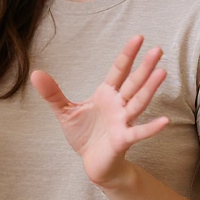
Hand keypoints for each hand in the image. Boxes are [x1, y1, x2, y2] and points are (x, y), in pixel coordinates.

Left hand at [30, 35, 169, 188]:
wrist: (92, 162)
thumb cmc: (84, 134)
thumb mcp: (65, 111)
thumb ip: (52, 93)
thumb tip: (35, 73)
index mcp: (107, 94)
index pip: (119, 70)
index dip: (128, 55)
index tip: (139, 37)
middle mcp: (119, 105)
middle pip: (133, 82)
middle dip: (145, 67)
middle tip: (158, 49)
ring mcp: (123, 121)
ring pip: (138, 102)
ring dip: (149, 88)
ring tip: (162, 72)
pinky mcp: (123, 139)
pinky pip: (138, 133)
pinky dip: (151, 128)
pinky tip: (164, 121)